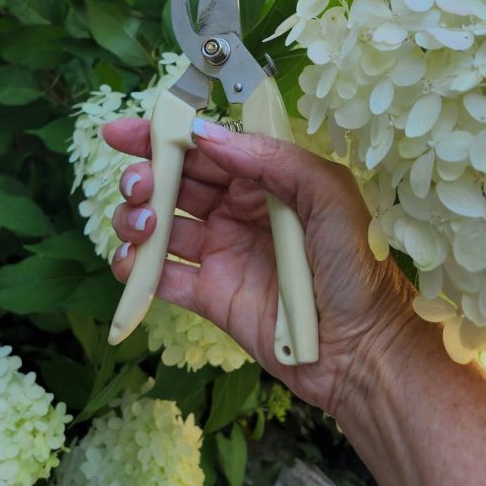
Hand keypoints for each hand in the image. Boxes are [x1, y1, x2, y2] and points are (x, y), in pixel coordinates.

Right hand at [102, 118, 412, 411]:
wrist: (366, 352)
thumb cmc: (358, 267)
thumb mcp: (330, 195)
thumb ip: (273, 159)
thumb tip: (207, 134)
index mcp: (266, 181)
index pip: (205, 148)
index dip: (162, 136)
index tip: (120, 132)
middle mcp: (238, 212)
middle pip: (174, 182)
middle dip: (144, 176)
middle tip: (139, 186)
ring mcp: (222, 254)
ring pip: (160, 225)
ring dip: (137, 219)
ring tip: (146, 227)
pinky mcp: (211, 298)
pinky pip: (163, 277)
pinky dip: (136, 269)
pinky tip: (131, 263)